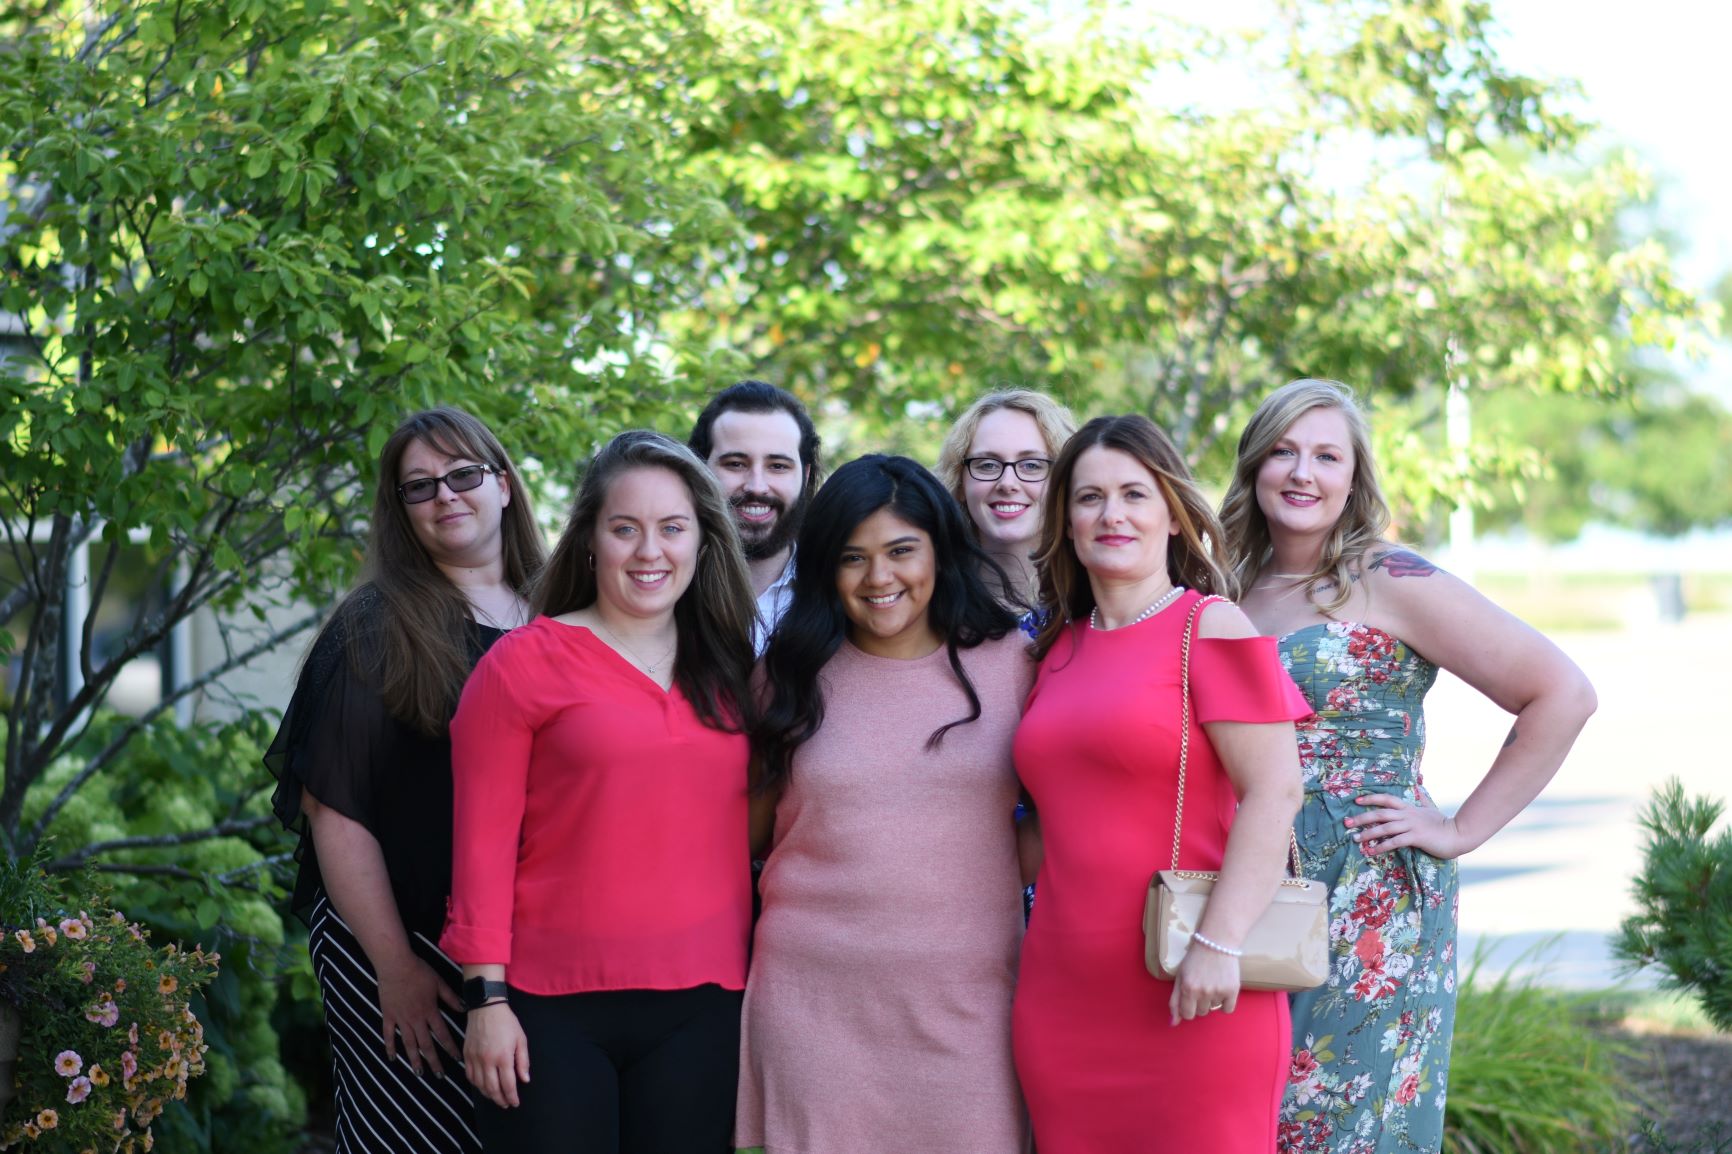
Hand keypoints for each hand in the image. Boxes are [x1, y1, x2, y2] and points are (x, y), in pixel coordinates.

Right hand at [376, 956, 462, 1075]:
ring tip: (419, 1073)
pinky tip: (393, 1059)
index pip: (443, 1034)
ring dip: (414, 1059)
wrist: (395, 965)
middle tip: (439, 1075)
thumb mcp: (439, 983)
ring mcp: (401, 1019)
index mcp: (430, 1011)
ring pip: (408, 1044)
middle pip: (426, 1045)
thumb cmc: (419, 971)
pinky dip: (390, 1047)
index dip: (450, 1048)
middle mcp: (416, 1019)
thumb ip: (451, 997)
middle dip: (434, 1061)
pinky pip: (389, 1035)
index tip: (457, 1059)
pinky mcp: (388, 1016)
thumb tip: (464, 1008)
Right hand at [464, 1001, 530, 1108]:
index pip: (508, 1084)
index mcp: (503, 1057)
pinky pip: (470, 1076)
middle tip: (506, 1104)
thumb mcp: (521, 1039)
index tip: (515, 1103)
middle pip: (492, 1089)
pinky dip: (476, 1085)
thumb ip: (523, 1061)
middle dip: (500, 1100)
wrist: (486, 1007)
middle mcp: (487, 1060)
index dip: (512, 1097)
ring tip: (496, 1097)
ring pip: (480, 1085)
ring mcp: (475, 1058)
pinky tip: (483, 1086)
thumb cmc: (506, 1022)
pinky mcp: (467, 1055)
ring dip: (488, 1095)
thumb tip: (525, 1080)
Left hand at [1169, 941, 1239, 1025]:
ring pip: (1213, 1009)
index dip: (1188, 1009)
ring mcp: (1218, 991)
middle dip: (1200, 1003)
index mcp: (1187, 988)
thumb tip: (1173, 1024)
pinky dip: (1225, 1003)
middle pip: (1201, 1012)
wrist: (1216, 942)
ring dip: (1212, 1000)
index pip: (1187, 1014)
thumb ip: (1175, 1001)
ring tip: (1212, 982)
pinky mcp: (1232, 990)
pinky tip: (1222, 989)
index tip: (1191, 999)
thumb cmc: (1194, 959)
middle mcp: (1202, 992)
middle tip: (1202, 986)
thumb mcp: (1180, 977)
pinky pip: (1227, 1009)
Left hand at [1347, 792, 1466, 859]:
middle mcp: (1408, 815)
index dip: (1371, 798)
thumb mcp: (1430, 808)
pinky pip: (1395, 841)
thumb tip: (1418, 788)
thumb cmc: (1443, 824)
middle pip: (1380, 813)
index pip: (1387, 799)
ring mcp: (1412, 825)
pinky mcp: (1416, 837)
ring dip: (1368, 833)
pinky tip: (1372, 851)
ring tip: (1355, 839)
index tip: (1356, 800)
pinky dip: (1382, 846)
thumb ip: (1422, 800)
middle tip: (1346, 822)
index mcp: (1409, 808)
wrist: (1458, 834)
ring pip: (1385, 827)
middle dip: (1362, 817)